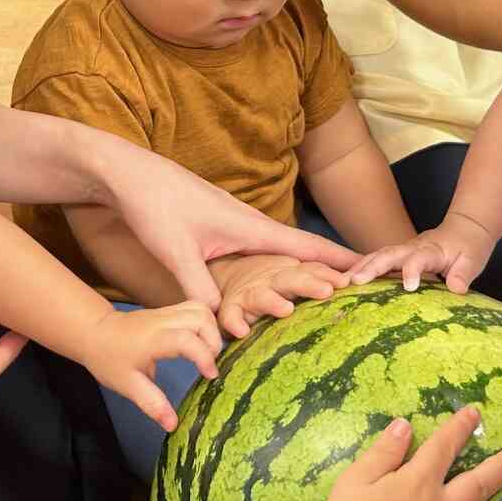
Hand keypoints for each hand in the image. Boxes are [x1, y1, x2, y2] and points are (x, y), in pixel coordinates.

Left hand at [87, 302, 223, 431]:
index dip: (204, 357)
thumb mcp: (128, 386)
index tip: (210, 376)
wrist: (94, 332)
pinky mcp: (169, 311)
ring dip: (212, 330)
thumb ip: (152, 404)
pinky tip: (202, 342)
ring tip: (208, 354)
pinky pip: (195, 309)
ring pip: (200, 310)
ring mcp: (167, 312)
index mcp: (153, 339)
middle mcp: (163, 321)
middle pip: (201, 318)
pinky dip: (206, 324)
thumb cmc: (109, 358)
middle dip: (214, 342)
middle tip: (210, 366)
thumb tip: (173, 425)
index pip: (187, 340)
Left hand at [93, 140, 359, 310]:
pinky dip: (276, 264)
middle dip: (333, 267)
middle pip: (302, 249)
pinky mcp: (219, 228)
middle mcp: (250, 224)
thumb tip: (221, 326)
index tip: (374, 269)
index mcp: (251, 226)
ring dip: (305, 266)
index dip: (340, 260)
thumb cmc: (154, 205)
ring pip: (280, 251)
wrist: (128, 173)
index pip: (306, 246)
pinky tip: (275, 277)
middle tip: (366, 287)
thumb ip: (201, 288)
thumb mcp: (177, 251)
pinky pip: (259, 251)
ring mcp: (235, 224)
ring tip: (331, 287)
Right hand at [212, 253, 346, 338]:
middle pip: (291, 280)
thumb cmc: (272, 283)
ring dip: (273, 302)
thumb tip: (365, 280)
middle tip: (326, 291)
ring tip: (286, 309)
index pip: (311, 271)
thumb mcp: (296, 277)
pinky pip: (229, 316)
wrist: (225, 276)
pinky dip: (234, 322)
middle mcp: (271, 280)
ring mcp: (249, 293)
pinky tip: (241, 331)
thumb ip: (324, 281)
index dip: (328, 275)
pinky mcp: (229, 308)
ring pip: (261, 296)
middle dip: (308, 284)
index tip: (346, 283)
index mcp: (290, 273)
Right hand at [345, 214, 495, 293]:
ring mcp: (403, 249)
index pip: (419, 258)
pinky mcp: (398, 255)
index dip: (412, 270)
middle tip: (355, 281)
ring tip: (343, 281)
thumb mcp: (473, 261)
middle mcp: (413, 247)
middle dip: (372, 267)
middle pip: (389, 254)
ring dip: (361, 267)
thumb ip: (464, 274)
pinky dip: (362, 267)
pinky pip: (378, 259)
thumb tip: (456, 289)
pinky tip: (348, 278)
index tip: (409, 287)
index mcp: (432, 250)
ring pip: (378, 255)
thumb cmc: (469, 248)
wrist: (465, 230)